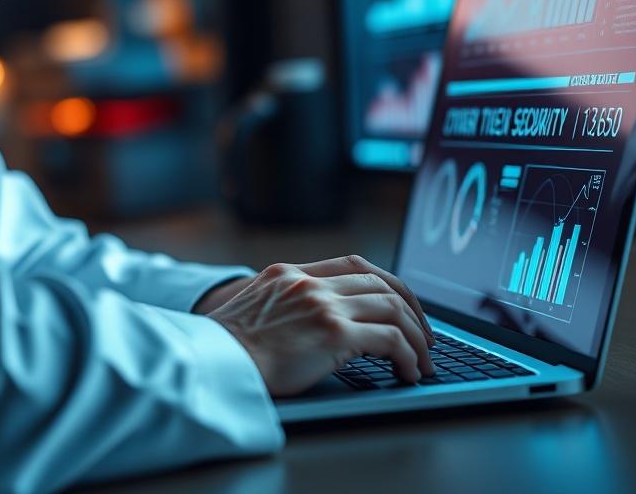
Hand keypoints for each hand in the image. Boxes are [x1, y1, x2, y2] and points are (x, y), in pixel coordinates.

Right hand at [207, 255, 434, 396]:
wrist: (211, 362)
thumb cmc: (229, 350)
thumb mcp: (257, 311)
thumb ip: (289, 306)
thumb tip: (326, 329)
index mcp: (289, 273)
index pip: (354, 265)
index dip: (388, 285)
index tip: (403, 307)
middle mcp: (308, 282)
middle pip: (381, 282)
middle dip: (412, 311)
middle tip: (424, 338)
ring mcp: (321, 303)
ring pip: (392, 307)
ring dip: (415, 337)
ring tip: (421, 361)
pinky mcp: (332, 331)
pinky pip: (390, 338)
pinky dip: (407, 355)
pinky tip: (406, 372)